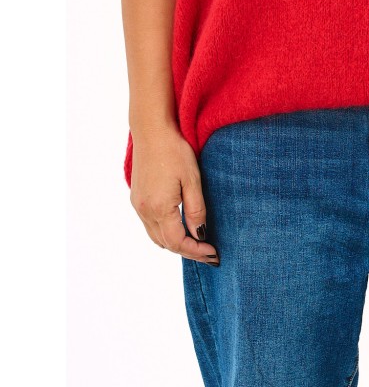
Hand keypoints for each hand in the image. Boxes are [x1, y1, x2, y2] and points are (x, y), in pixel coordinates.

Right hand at [129, 124, 219, 264]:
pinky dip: (165, 233)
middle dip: (188, 251)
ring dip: (176, 244)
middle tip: (209, 254)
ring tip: (197, 245)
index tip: (214, 254)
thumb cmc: (175, 152)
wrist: (152, 131)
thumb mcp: (192, 180)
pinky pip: (150, 226)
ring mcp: (138, 205)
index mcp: (159, 208)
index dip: (196, 251)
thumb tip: (200, 234)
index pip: (178, 242)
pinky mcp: (137, 199)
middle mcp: (145, 211)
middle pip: (166, 244)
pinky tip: (179, 228)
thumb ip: (196, 210)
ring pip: (156, 237)